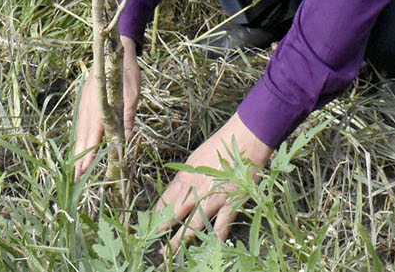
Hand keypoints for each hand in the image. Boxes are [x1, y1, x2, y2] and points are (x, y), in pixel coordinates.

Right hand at [72, 36, 139, 180]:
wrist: (116, 49)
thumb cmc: (127, 72)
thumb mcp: (133, 93)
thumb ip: (128, 115)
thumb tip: (126, 139)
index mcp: (100, 106)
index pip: (94, 136)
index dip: (89, 154)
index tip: (83, 170)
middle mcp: (89, 107)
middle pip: (83, 136)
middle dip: (80, 157)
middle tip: (74, 177)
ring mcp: (85, 103)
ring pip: (80, 130)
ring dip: (78, 148)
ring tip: (75, 166)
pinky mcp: (85, 99)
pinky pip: (80, 121)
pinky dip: (79, 135)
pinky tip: (80, 143)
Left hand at [156, 112, 273, 250]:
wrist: (244, 138)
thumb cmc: (221, 145)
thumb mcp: (196, 159)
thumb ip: (187, 177)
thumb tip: (178, 190)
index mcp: (185, 177)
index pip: (165, 201)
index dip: (156, 216)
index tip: (150, 226)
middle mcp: (195, 190)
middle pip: (174, 216)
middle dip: (163, 233)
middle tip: (157, 248)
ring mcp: (212, 198)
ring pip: (193, 226)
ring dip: (182, 241)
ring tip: (172, 255)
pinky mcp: (230, 203)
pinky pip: (221, 227)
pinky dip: (215, 239)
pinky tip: (209, 250)